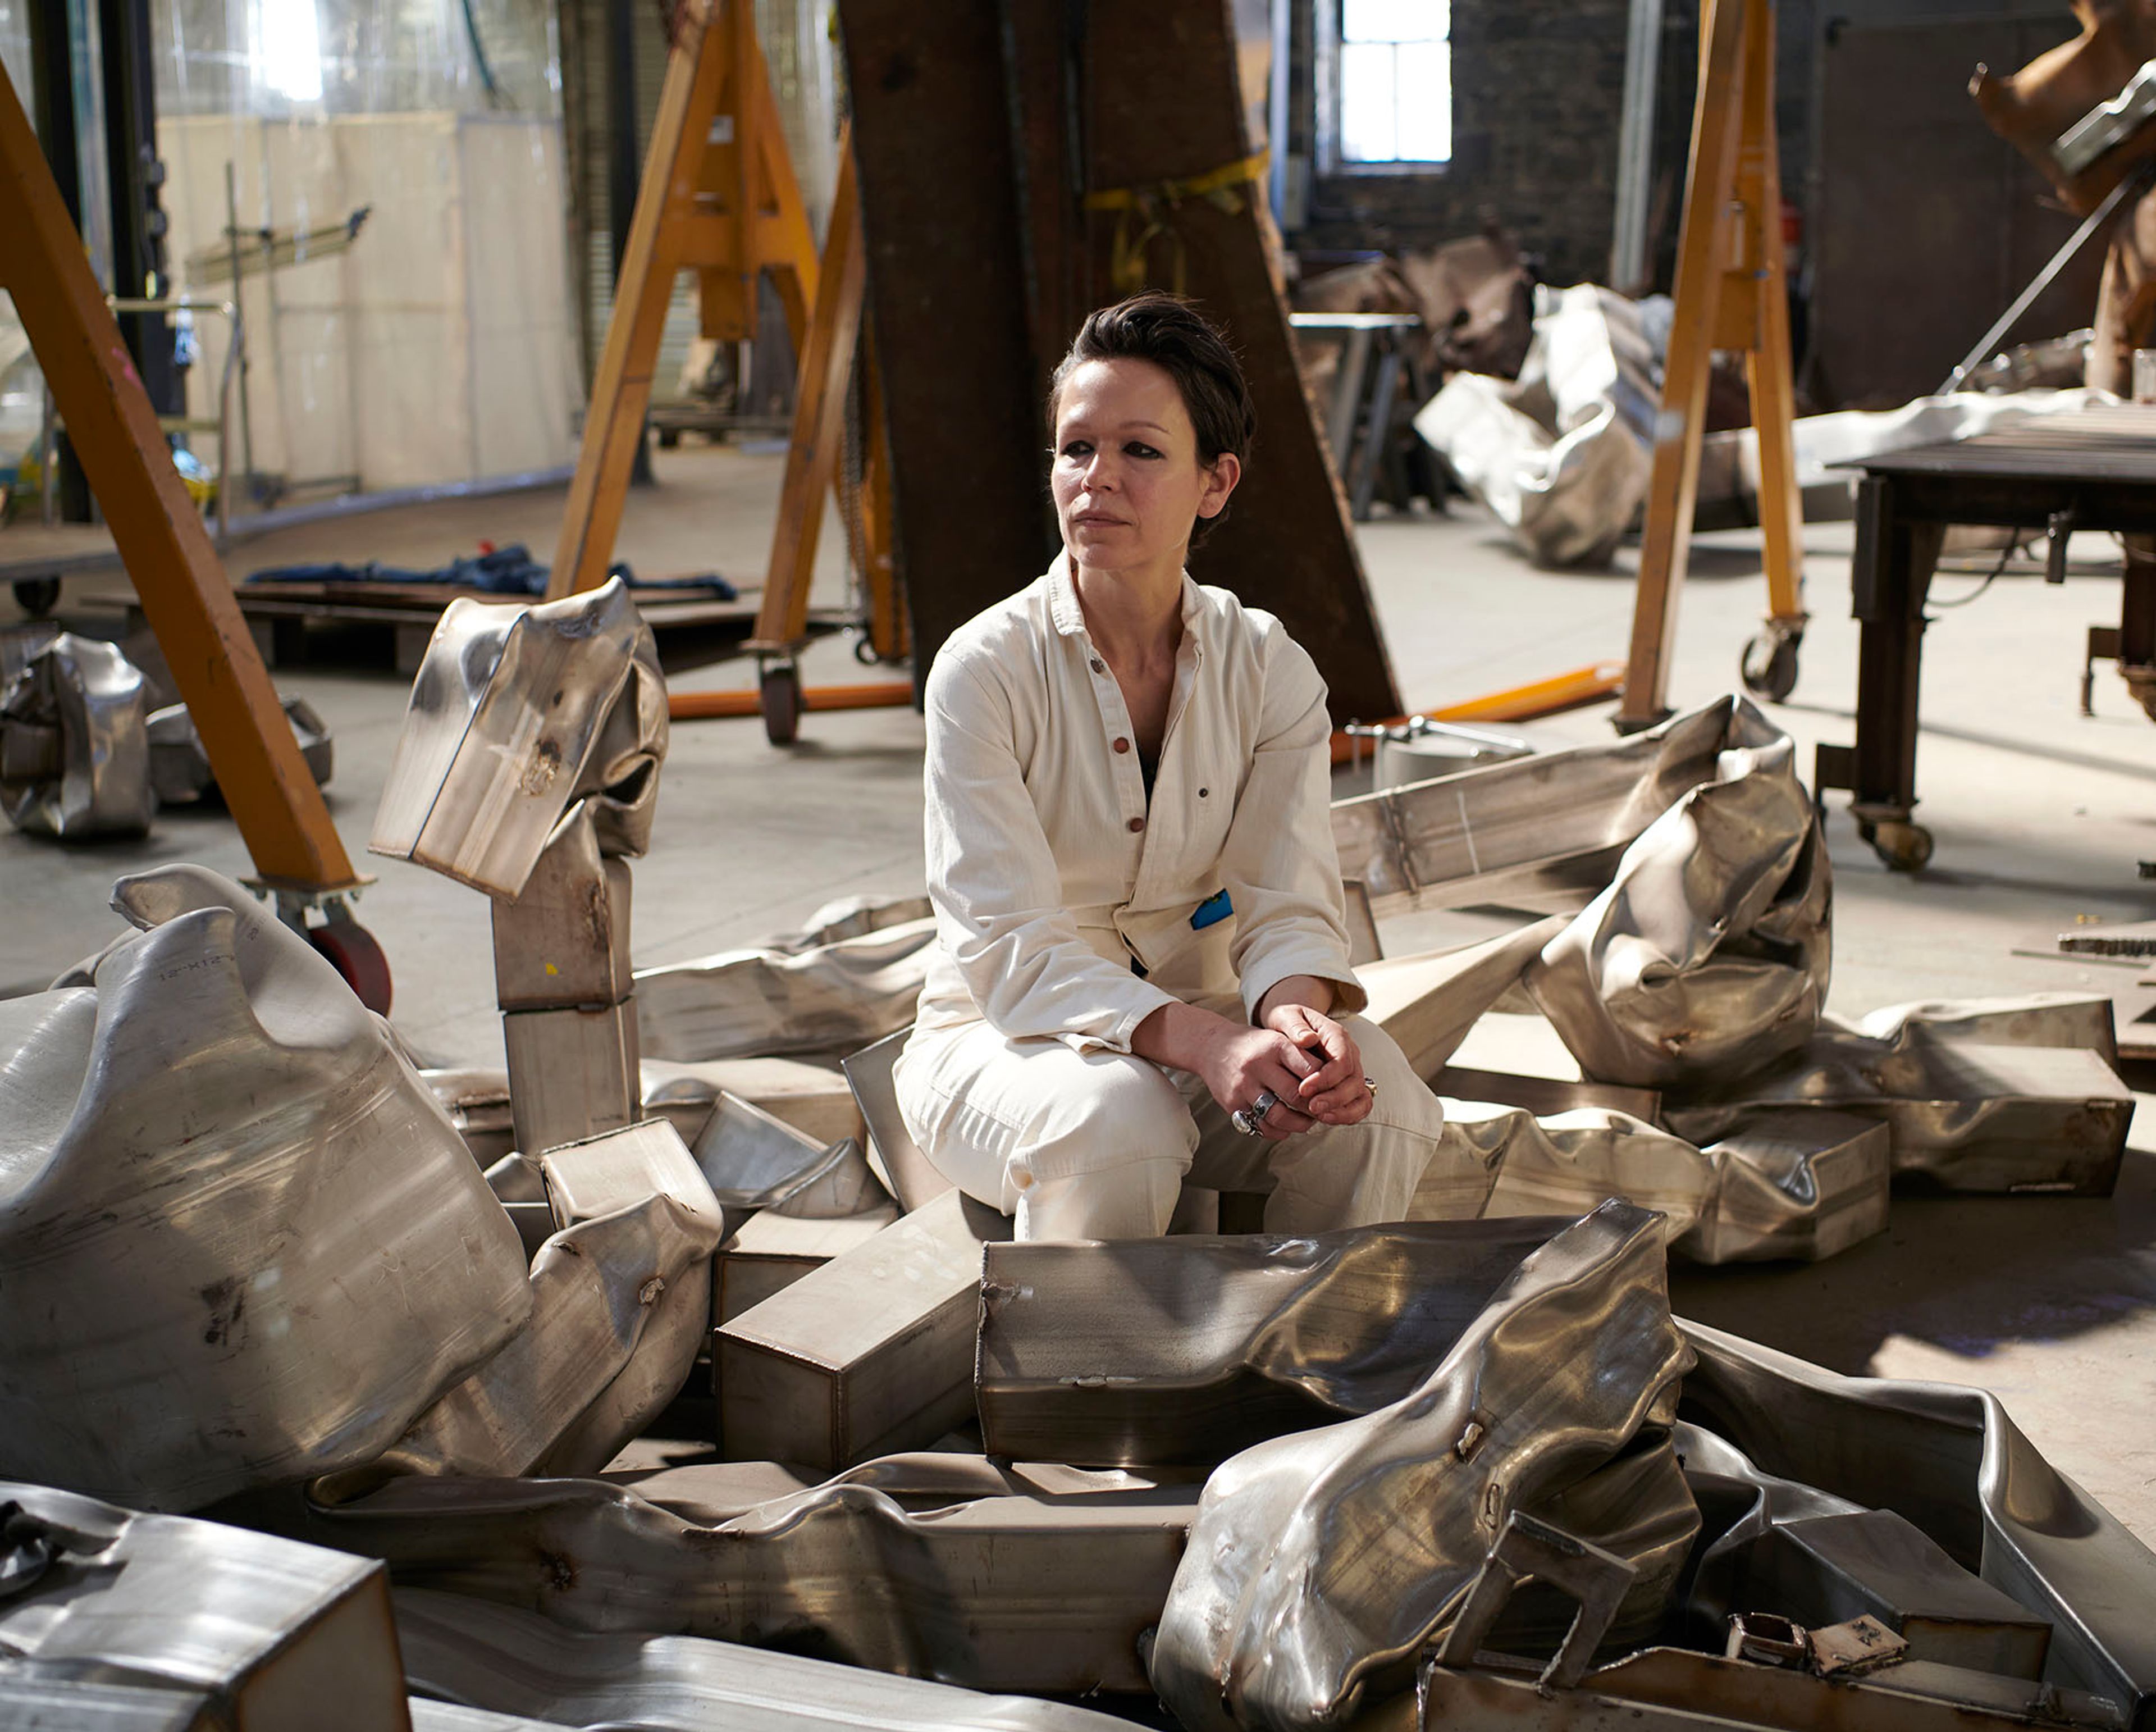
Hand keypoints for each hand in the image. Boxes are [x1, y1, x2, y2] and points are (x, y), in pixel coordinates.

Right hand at [1196, 1020, 1320, 1140]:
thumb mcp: (1278, 1038)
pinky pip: (1260, 1126)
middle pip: (1296, 1095)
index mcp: (1274, 1045)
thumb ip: (1303, 1056)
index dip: (1325, 1084)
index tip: (1332, 1091)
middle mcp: (1257, 1065)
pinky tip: (1286, 1127)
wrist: (1211, 1048)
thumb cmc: (1255, 1045)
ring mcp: (1243, 1087)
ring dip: (1299, 1124)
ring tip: (1308, 1121)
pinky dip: (1278, 1131)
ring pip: (1278, 1116)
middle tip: (1324, 1110)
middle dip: (1315, 1107)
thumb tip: (1334, 1081)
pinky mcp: (1232, 1104)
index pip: (1309, 1069)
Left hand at [1262, 1003, 1372, 1127]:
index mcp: (1336, 1035)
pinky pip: (1359, 1103)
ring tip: (1319, 1116)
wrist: (1291, 1027)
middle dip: (1334, 1097)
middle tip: (1311, 1107)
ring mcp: (1352, 1069)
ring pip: (1360, 1094)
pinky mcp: (1348, 1084)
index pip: (1342, 1059)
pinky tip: (1328, 1119)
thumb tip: (1307, 1039)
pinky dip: (1348, 1114)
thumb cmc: (1287, 1022)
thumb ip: (1294, 1025)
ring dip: (1343, 1109)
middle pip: (1354, 1080)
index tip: (1303, 1089)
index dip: (1327, 1078)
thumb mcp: (1284, 1016)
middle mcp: (1350, 1052)